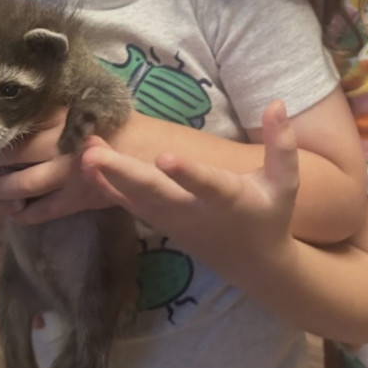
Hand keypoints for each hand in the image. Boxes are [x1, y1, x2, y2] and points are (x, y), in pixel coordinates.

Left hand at [0, 108, 113, 224]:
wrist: (142, 150)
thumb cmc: (108, 123)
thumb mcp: (78, 108)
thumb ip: (48, 114)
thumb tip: (9, 115)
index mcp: (59, 126)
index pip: (15, 137)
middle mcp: (60, 150)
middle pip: (12, 160)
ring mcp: (68, 178)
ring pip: (22, 188)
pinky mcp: (76, 200)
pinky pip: (42, 212)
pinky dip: (23, 214)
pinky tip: (11, 213)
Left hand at [81, 101, 300, 282]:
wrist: (252, 264)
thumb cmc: (270, 215)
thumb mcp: (284, 184)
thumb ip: (282, 146)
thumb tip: (277, 103)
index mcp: (229, 201)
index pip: (207, 185)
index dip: (188, 173)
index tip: (165, 157)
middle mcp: (194, 213)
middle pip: (155, 194)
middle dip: (123, 174)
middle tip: (93, 155)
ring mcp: (171, 221)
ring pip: (134, 199)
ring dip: (106, 176)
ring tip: (83, 150)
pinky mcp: (157, 222)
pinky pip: (128, 204)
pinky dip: (106, 186)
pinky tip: (84, 166)